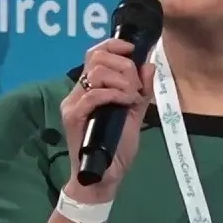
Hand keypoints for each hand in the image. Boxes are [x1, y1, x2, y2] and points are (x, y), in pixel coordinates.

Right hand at [60, 38, 155, 200]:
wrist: (104, 178)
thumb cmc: (116, 148)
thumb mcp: (135, 115)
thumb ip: (142, 92)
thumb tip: (149, 64)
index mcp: (91, 88)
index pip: (95, 52)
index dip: (114, 45)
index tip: (134, 50)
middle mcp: (79, 92)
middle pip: (96, 56)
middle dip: (124, 65)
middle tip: (135, 87)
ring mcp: (74, 103)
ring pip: (96, 71)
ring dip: (121, 80)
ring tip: (131, 98)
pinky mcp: (73, 116)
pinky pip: (94, 94)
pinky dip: (114, 94)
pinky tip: (125, 103)